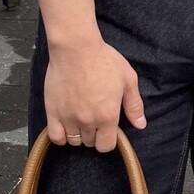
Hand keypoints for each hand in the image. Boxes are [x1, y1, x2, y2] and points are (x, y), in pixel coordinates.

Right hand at [45, 37, 146, 151]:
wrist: (76, 48)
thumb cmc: (103, 60)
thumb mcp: (127, 79)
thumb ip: (134, 105)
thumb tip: (141, 125)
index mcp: (107, 115)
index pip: (106, 146)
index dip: (108, 139)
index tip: (108, 129)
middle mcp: (88, 121)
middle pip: (90, 143)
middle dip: (94, 134)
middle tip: (94, 117)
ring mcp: (69, 117)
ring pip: (73, 141)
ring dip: (78, 134)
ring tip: (81, 119)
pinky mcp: (52, 111)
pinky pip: (56, 137)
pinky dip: (61, 136)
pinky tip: (66, 125)